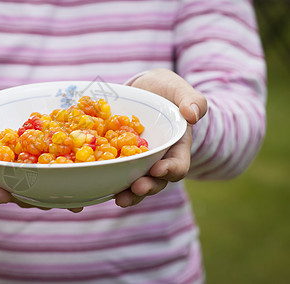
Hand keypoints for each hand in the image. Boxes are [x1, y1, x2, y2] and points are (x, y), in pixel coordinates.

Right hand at [0, 87, 83, 212]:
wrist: (3, 118)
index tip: (2, 194)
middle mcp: (12, 177)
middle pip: (21, 195)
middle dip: (33, 199)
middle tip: (46, 203)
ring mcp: (33, 175)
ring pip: (44, 192)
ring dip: (58, 198)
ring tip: (74, 202)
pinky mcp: (53, 166)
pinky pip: (63, 177)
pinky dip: (75, 183)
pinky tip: (90, 185)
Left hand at [114, 68, 207, 207]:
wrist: (142, 89)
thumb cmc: (165, 90)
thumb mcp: (179, 90)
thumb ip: (192, 100)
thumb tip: (192, 115)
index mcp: (176, 148)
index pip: (178, 165)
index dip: (170, 170)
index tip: (158, 169)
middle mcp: (157, 160)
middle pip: (156, 180)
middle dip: (147, 187)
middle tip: (136, 188)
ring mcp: (137, 162)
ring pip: (134, 183)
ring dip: (128, 193)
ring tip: (119, 199)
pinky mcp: (118, 159)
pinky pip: (114, 171)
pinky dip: (107, 181)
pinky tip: (97, 185)